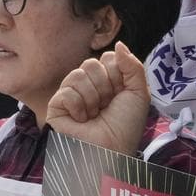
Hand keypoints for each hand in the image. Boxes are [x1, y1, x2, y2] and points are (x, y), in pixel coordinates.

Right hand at [46, 42, 148, 156]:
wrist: (111, 150)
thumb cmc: (126, 126)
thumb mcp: (139, 93)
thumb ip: (133, 65)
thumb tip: (119, 44)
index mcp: (107, 80)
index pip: (107, 58)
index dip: (117, 75)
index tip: (120, 94)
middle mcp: (88, 85)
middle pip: (91, 63)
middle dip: (104, 87)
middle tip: (106, 106)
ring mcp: (71, 94)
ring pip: (77, 75)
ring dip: (92, 99)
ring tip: (94, 115)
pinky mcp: (56, 105)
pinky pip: (66, 92)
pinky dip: (78, 107)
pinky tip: (82, 120)